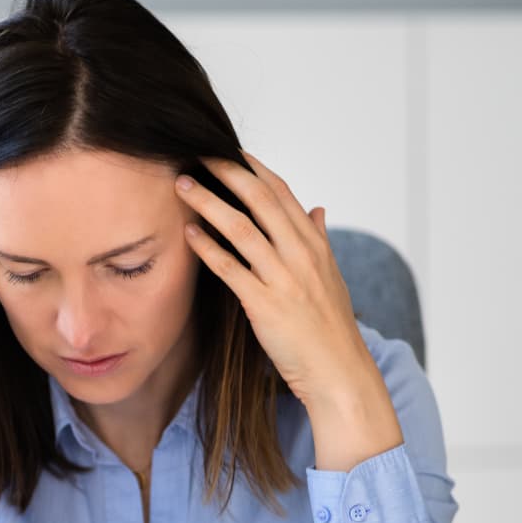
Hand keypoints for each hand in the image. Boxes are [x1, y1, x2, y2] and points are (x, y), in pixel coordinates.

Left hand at [174, 150, 401, 469]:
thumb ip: (320, 240)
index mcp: (315, 244)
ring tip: (182, 186)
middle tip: (196, 153)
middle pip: (260, 199)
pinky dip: (208, 248)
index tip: (229, 149)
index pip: (282, 193)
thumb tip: (318, 208)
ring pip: (241, 228)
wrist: (339, 372)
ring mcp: (284, 278)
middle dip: (226, 172)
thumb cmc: (330, 328)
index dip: (254, 168)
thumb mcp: (331, 277)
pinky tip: (188, 234)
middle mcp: (301, 254)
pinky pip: (231, 269)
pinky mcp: (266, 305)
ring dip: (208, 203)